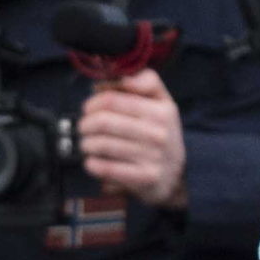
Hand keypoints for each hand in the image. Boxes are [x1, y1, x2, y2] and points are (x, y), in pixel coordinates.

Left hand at [79, 67, 188, 208]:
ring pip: (102, 144)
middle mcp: (159, 133)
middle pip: (104, 121)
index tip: (87, 109)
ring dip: (86, 144)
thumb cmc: (161, 131)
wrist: (177, 174)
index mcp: (162, 110)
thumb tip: (108, 80)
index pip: (113, 99)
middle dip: (85, 124)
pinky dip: (92, 164)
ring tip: (86, 144)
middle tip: (82, 128)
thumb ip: (143, 82)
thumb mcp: (161, 102)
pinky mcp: (145, 178)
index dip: (93, 102)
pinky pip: (108, 168)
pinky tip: (91, 162)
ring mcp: (153, 157)